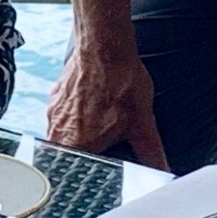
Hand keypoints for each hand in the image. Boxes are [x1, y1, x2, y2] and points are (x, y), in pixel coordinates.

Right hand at [46, 43, 167, 167]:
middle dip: (85, 153)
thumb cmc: (120, 81)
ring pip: (62, 134)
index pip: (74, 173)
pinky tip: (91, 106)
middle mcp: (58, 130)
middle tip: (101, 146)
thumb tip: (162, 170)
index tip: (98, 168)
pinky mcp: (55, 95)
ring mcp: (54, 111)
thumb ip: (151, 153)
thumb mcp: (142, 122)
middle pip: (67, 156)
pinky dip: (75, 115)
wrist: (103, 44)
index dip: (89, 172)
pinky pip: (61, 114)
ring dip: (78, 135)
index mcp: (78, 144)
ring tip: (98, 125)